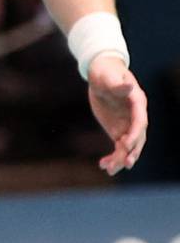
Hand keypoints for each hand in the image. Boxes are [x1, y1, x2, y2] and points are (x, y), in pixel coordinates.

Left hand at [88, 54, 147, 175]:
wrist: (101, 74)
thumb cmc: (106, 73)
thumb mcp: (109, 77)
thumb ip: (119, 85)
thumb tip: (129, 87)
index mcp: (137, 103)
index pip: (140, 121)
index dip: (134, 133)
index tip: (125, 144)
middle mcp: (136, 116)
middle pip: (138, 137)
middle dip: (132, 151)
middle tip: (126, 163)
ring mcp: (128, 124)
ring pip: (128, 146)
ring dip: (121, 158)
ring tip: (110, 169)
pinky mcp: (118, 129)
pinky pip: (118, 146)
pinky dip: (112, 157)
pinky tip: (103, 166)